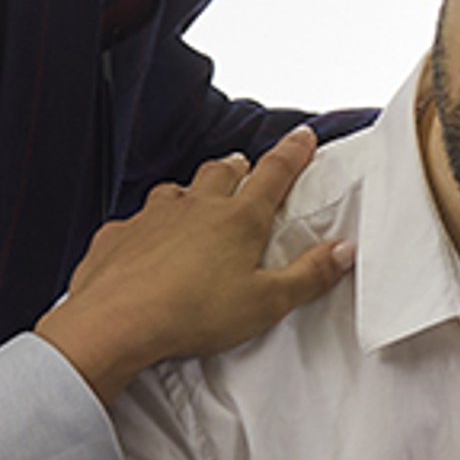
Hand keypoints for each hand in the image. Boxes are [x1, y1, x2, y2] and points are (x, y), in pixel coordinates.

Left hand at [35, 129, 352, 407]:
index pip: (274, 174)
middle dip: (239, 167)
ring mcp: (153, 216)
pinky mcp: (120, 235)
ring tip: (198, 202)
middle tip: (247, 168)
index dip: (293, 153)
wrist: (116, 321)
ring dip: (192, 191)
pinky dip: (149, 226)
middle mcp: (195, 206)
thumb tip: (343, 252)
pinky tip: (149, 244)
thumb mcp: (267, 303)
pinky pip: (137, 221)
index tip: (303, 138)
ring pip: (177, 190)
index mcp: (238, 219)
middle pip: (223, 172)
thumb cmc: (191, 313)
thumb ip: (309, 275)